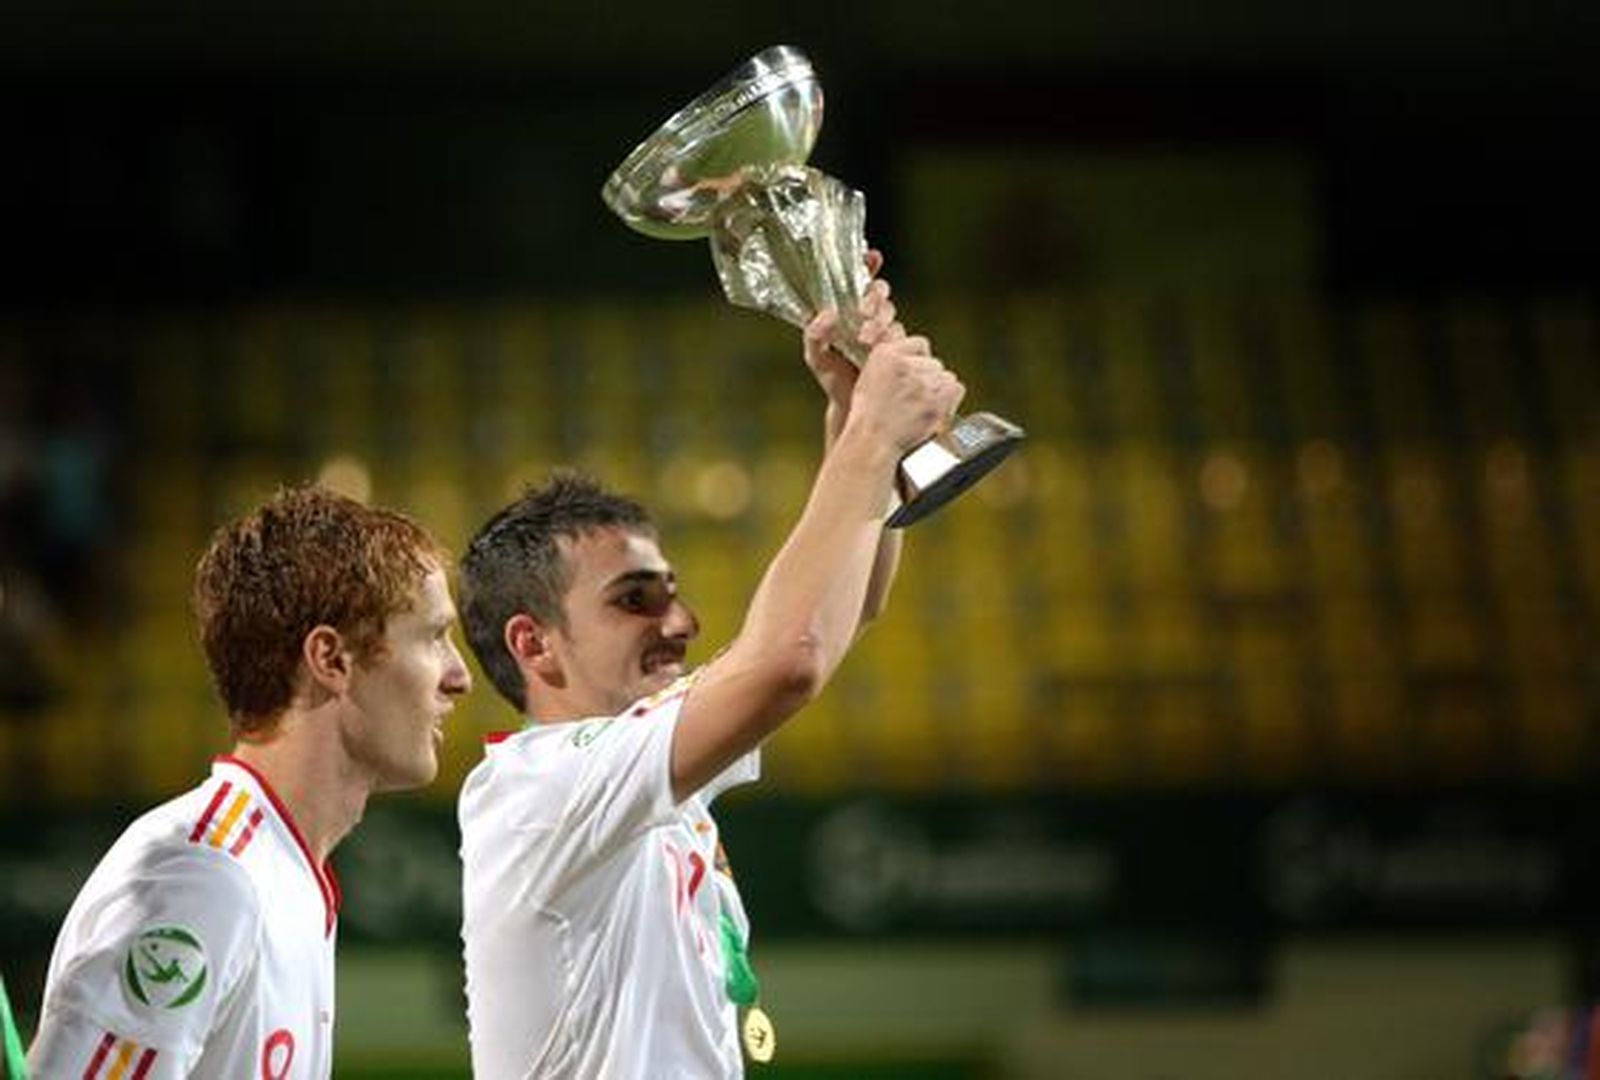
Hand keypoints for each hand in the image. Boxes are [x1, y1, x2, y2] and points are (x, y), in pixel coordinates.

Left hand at [803, 250, 905, 439]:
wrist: (856, 409)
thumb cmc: (834, 381)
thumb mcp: (816, 359)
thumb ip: (813, 335)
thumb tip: (827, 314)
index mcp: (849, 312)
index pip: (860, 280)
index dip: (868, 265)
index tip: (872, 256)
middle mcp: (871, 318)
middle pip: (880, 293)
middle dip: (874, 297)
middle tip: (863, 311)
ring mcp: (889, 333)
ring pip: (892, 314)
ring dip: (881, 321)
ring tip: (866, 340)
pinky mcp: (904, 349)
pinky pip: (905, 337)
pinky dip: (894, 340)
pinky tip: (883, 350)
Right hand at [849, 332, 964, 455]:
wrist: (872, 442)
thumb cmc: (868, 416)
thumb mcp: (869, 377)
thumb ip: (891, 360)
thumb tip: (905, 344)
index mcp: (886, 354)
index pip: (920, 344)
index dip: (920, 360)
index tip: (915, 375)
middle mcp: (905, 363)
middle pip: (934, 363)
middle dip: (928, 378)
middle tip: (915, 398)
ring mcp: (922, 381)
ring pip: (946, 377)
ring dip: (938, 391)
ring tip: (922, 407)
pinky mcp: (937, 399)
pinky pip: (956, 388)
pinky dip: (950, 400)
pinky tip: (935, 410)